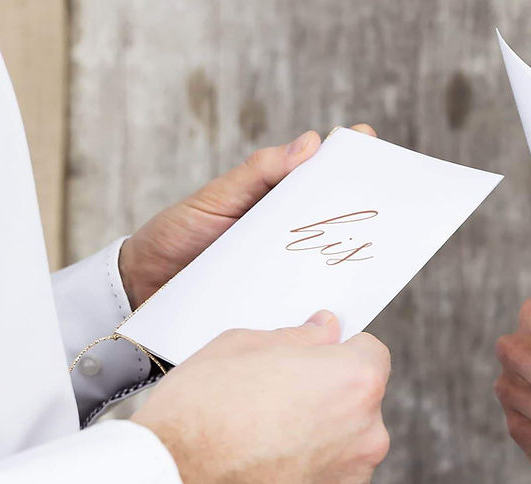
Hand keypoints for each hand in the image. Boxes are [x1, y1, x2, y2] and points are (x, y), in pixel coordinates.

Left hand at [119, 124, 376, 307]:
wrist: (144, 288)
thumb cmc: (178, 233)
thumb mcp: (217, 197)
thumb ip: (259, 173)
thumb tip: (310, 143)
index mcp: (275, 195)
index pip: (318, 170)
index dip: (347, 155)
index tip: (369, 141)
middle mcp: (286, 228)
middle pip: (334, 211)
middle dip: (362, 202)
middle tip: (387, 195)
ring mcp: (285, 262)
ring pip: (328, 254)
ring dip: (351, 251)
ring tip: (375, 243)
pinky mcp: (280, 295)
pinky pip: (309, 291)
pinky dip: (328, 291)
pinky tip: (345, 291)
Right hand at [131, 311, 390, 483]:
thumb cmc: (199, 415)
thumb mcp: (243, 345)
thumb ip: (299, 336)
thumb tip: (324, 331)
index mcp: (355, 383)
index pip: (370, 352)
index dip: (338, 352)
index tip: (314, 360)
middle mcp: (366, 434)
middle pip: (359, 403)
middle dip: (327, 397)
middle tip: (276, 400)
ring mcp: (351, 482)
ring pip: (344, 446)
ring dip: (318, 440)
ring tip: (262, 439)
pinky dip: (305, 477)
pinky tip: (263, 471)